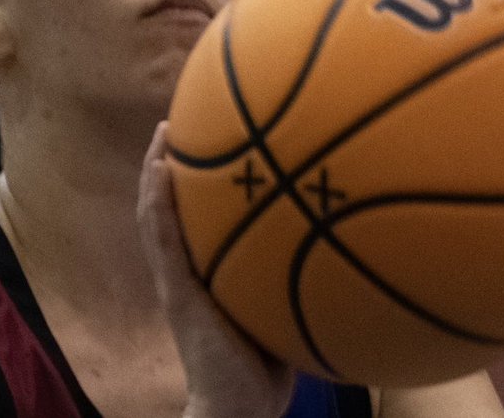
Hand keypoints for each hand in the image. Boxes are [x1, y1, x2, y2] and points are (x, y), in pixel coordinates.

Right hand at [137, 121, 296, 417]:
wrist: (241, 408)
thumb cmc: (270, 363)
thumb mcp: (288, 305)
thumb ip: (302, 268)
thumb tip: (347, 228)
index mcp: (209, 271)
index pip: (195, 215)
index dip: (195, 175)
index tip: (208, 131)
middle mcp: (189, 271)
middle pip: (171, 206)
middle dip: (173, 160)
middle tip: (182, 115)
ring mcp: (178, 283)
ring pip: (156, 217)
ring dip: (155, 172)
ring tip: (163, 131)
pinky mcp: (178, 296)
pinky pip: (163, 243)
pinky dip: (157, 205)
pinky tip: (160, 173)